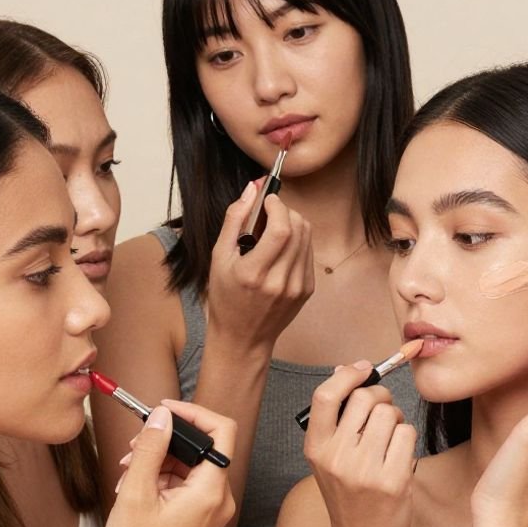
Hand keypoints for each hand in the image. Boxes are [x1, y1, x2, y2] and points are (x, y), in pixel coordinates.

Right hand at [103, 401, 236, 526]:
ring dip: (159, 461)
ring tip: (128, 474)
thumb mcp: (135, 494)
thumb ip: (150, 448)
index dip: (192, 413)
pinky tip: (135, 490)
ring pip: (190, 466)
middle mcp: (220, 499)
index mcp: (211, 491)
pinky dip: (161, 480)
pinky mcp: (201, 519)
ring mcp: (212, 510)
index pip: (221, 430)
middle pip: (202, 447)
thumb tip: (161, 416)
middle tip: (134, 447)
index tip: (162, 410)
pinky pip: (186, 485)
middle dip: (166, 441)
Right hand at [207, 180, 314, 348]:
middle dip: (286, 211)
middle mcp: (280, 282)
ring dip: (293, 223)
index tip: (268, 199)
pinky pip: (308, 252)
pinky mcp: (307, 290)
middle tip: (269, 212)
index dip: (278, 206)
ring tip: (273, 230)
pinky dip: (297, 242)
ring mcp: (297, 287)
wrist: (243, 337)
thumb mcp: (218, 258)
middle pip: (298, 229)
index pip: (280, 229)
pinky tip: (280, 249)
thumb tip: (251, 189)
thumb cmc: (226, 297)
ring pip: (307, 237)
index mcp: (253, 273)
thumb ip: (234, 220)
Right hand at [304, 364, 417, 526]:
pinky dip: (407, 439)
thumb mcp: (330, 457)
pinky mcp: (393, 480)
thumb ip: (335, 418)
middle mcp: (337, 458)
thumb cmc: (349, 494)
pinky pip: (407, 433)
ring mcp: (365, 470)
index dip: (347, 375)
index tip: (363, 369)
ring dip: (396, 419)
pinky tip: (399, 456)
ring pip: (390, 413)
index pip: (325, 396)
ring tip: (390, 439)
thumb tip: (342, 370)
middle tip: (384, 413)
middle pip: (365, 398)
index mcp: (316, 448)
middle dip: (381, 398)